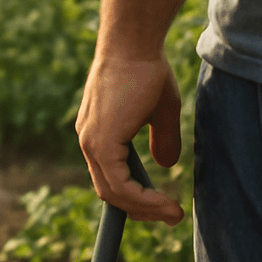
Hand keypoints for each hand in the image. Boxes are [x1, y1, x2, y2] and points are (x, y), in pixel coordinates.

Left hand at [74, 48, 184, 224]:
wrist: (135, 45)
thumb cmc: (147, 70)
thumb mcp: (159, 110)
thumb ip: (161, 138)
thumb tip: (166, 164)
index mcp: (97, 132)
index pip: (109, 177)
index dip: (134, 198)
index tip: (160, 206)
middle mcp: (88, 139)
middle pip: (110, 191)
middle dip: (141, 209)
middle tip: (170, 216)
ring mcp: (91, 142)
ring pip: (114, 192)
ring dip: (145, 209)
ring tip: (173, 214)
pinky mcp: (100, 142)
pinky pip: (120, 185)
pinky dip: (143, 200)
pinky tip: (166, 203)